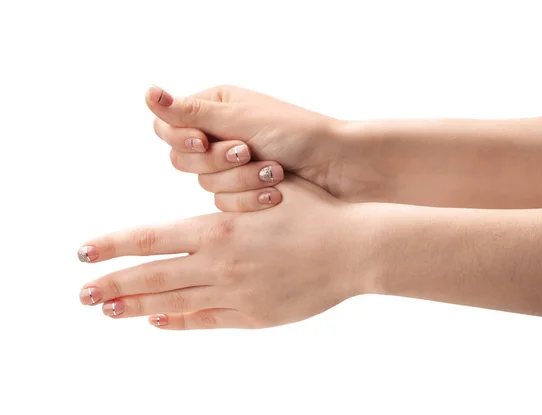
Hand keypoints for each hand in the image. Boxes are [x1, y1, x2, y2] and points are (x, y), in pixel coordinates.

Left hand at [77, 176, 370, 328]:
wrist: (355, 248)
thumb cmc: (316, 212)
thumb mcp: (269, 189)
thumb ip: (231, 196)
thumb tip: (202, 202)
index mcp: (219, 229)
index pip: (150, 238)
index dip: (113, 246)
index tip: (85, 253)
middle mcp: (220, 264)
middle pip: (152, 276)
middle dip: (112, 284)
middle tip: (82, 293)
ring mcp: (236, 294)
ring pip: (173, 302)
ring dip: (136, 305)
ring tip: (107, 309)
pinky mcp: (254, 315)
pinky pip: (206, 320)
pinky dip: (179, 321)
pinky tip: (158, 321)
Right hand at [147, 85, 380, 210]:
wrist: (339, 166)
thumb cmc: (297, 133)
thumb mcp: (242, 119)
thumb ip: (192, 112)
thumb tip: (148, 92)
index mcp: (216, 108)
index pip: (170, 127)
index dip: (182, 138)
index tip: (204, 141)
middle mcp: (220, 135)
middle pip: (184, 160)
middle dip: (220, 161)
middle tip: (249, 152)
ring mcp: (232, 165)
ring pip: (207, 185)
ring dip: (242, 180)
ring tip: (276, 172)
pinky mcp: (244, 191)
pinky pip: (226, 205)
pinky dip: (250, 199)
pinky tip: (275, 194)